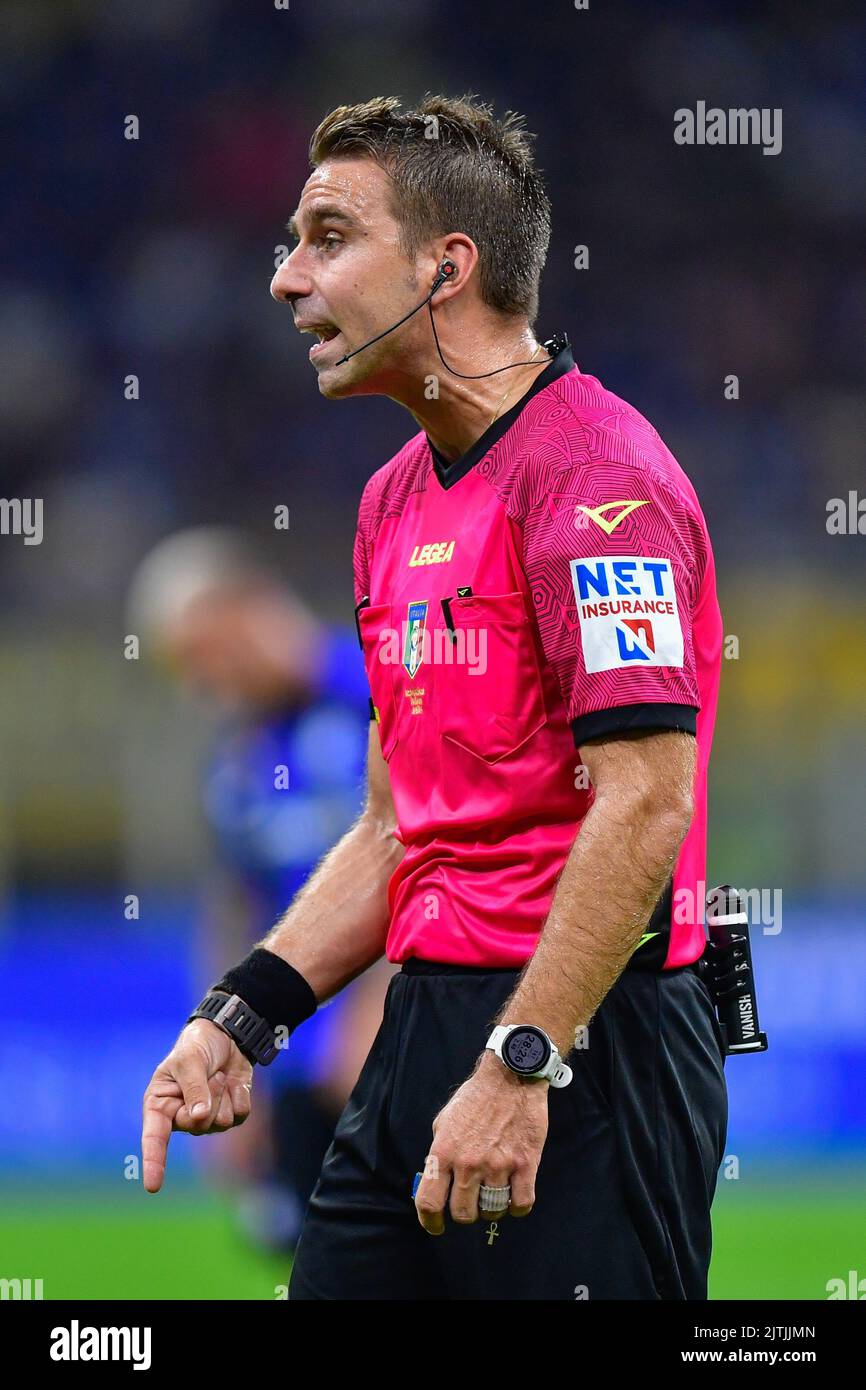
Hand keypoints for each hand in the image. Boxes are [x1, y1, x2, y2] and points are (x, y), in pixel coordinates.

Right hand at [141, 1020, 252, 1192]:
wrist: (226, 1037)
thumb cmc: (197, 1047)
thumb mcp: (189, 1060)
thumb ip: (193, 1088)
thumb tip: (199, 1118)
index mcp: (160, 1104)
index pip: (154, 1137)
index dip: (153, 1161)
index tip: (152, 1186)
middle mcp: (181, 1117)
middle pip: (198, 1126)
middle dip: (208, 1098)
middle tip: (209, 1074)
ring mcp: (207, 1119)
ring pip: (221, 1122)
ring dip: (224, 1094)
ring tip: (218, 1076)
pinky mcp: (230, 1114)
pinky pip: (240, 1115)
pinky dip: (240, 1094)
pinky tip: (233, 1082)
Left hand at [414, 1052, 548, 1233]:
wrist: (511, 1077)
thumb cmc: (475, 1098)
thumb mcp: (444, 1120)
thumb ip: (438, 1152)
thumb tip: (434, 1180)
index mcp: (444, 1151)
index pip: (429, 1202)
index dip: (430, 1221)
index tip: (436, 1227)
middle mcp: (468, 1162)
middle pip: (463, 1213)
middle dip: (465, 1214)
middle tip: (470, 1204)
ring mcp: (498, 1165)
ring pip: (492, 1211)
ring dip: (491, 1209)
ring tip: (493, 1196)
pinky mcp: (525, 1164)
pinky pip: (521, 1203)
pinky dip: (517, 1207)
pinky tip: (514, 1197)